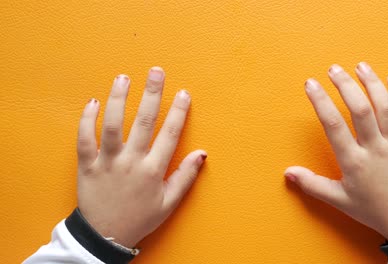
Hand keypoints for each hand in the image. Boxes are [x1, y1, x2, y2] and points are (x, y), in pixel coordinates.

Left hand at [76, 67, 206, 246]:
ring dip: (118, 99)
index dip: (178, 112)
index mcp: (152, 171)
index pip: (169, 135)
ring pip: (112, 125)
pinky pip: (84, 139)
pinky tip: (92, 102)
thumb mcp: (168, 203)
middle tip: (156, 71)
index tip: (184, 92)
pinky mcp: (86, 165)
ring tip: (124, 78)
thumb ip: (186, 177)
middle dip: (152, 94)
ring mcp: (107, 162)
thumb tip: (202, 153)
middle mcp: (130, 162)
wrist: (105, 237)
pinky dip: (86, 120)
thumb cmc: (139, 218)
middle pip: (143, 122)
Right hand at [285, 62, 387, 241]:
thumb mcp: (339, 200)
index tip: (310, 84)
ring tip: (360, 66)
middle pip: (360, 109)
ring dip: (372, 83)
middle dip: (345, 85)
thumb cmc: (373, 209)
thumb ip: (312, 184)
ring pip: (384, 107)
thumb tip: (287, 172)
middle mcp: (375, 149)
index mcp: (354, 162)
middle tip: (333, 69)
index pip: (333, 125)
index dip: (320, 101)